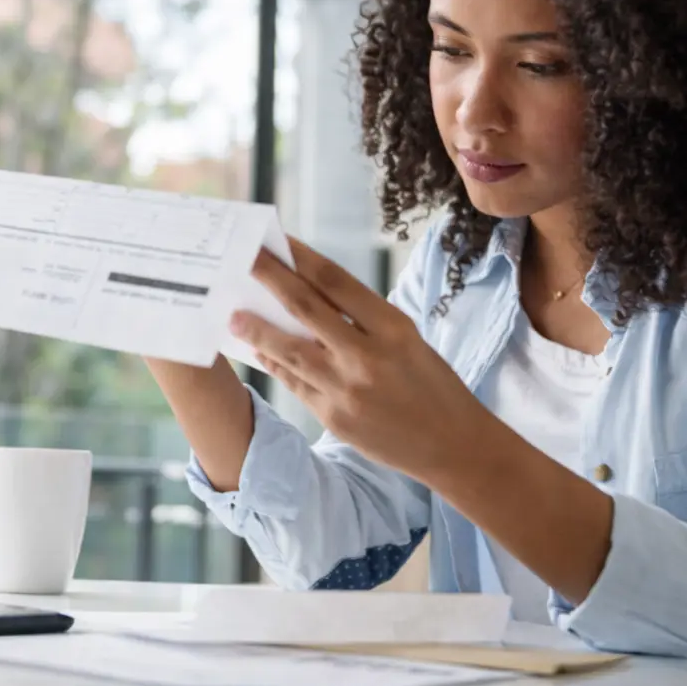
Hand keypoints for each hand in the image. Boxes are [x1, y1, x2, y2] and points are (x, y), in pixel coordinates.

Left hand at [229, 239, 491, 482]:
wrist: (453, 445)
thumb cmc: (432, 384)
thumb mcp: (408, 340)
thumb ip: (362, 319)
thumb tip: (308, 293)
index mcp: (393, 327)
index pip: (335, 281)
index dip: (301, 257)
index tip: (276, 240)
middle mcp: (368, 356)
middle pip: (305, 307)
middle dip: (269, 278)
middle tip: (241, 258)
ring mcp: (347, 389)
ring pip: (289, 350)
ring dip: (256, 328)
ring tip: (233, 313)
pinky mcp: (333, 418)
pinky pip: (293, 383)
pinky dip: (273, 363)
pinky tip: (257, 350)